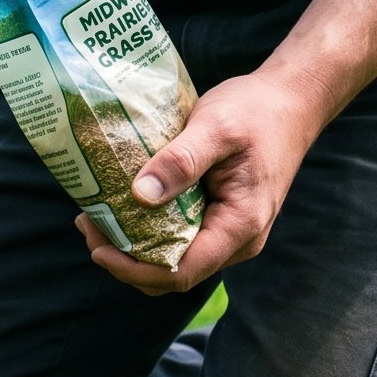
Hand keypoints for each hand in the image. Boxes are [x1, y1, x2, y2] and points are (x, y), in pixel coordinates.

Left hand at [78, 69, 332, 295]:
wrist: (289, 102)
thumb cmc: (255, 112)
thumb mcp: (215, 127)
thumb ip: (181, 161)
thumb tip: (140, 194)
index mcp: (240, 225)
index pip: (181, 272)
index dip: (134, 269)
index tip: (97, 246)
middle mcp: (237, 240)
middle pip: (171, 274)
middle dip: (124, 260)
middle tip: (87, 224)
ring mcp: (228, 233)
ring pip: (173, 259)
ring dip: (131, 247)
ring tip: (95, 217)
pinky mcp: (218, 219)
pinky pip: (178, 239)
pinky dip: (145, 231)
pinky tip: (119, 206)